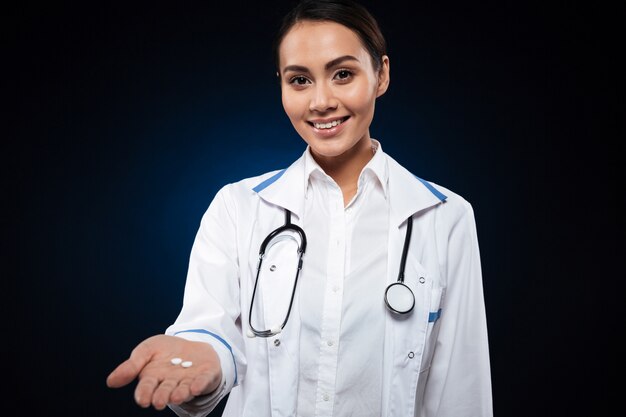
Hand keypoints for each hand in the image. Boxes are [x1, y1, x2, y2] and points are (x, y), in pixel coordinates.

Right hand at [106, 334, 221, 409]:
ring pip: (184, 389)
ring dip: (181, 393)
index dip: (145, 393)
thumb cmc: (165, 351)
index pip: (147, 387)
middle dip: (162, 396)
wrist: (191, 342)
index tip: (143, 400)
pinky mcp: (207, 374)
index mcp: (154, 378)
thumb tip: (110, 382)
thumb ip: (131, 365)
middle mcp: (172, 383)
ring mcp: (190, 380)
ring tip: (176, 397)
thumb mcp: (147, 350)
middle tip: (159, 402)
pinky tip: (196, 387)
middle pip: (166, 391)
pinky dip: (200, 384)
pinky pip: (204, 380)